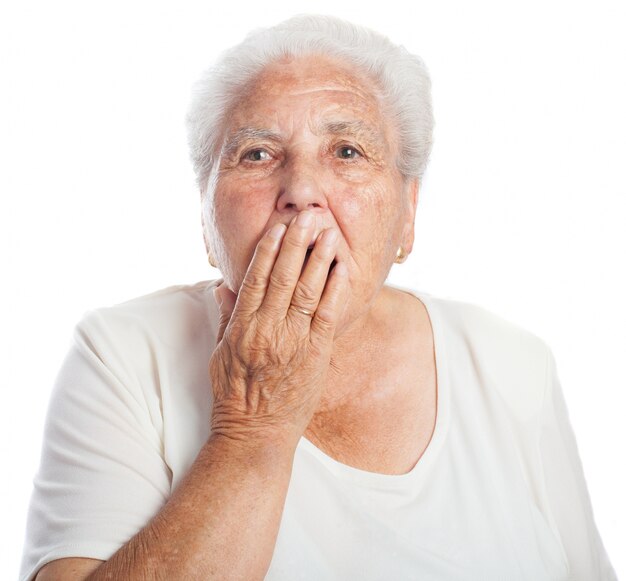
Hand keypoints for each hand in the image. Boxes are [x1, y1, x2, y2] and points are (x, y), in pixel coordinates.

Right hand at [208, 210, 348, 448]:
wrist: (256, 434)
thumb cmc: (234, 395)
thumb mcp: (219, 354)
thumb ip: (225, 316)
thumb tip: (223, 284)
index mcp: (242, 327)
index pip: (256, 279)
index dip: (269, 250)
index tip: (279, 226)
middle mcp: (268, 330)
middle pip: (284, 278)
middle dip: (298, 244)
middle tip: (309, 217)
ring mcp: (294, 342)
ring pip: (309, 291)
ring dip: (320, 259)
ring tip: (329, 233)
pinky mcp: (316, 354)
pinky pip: (329, 316)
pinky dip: (336, 290)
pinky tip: (342, 269)